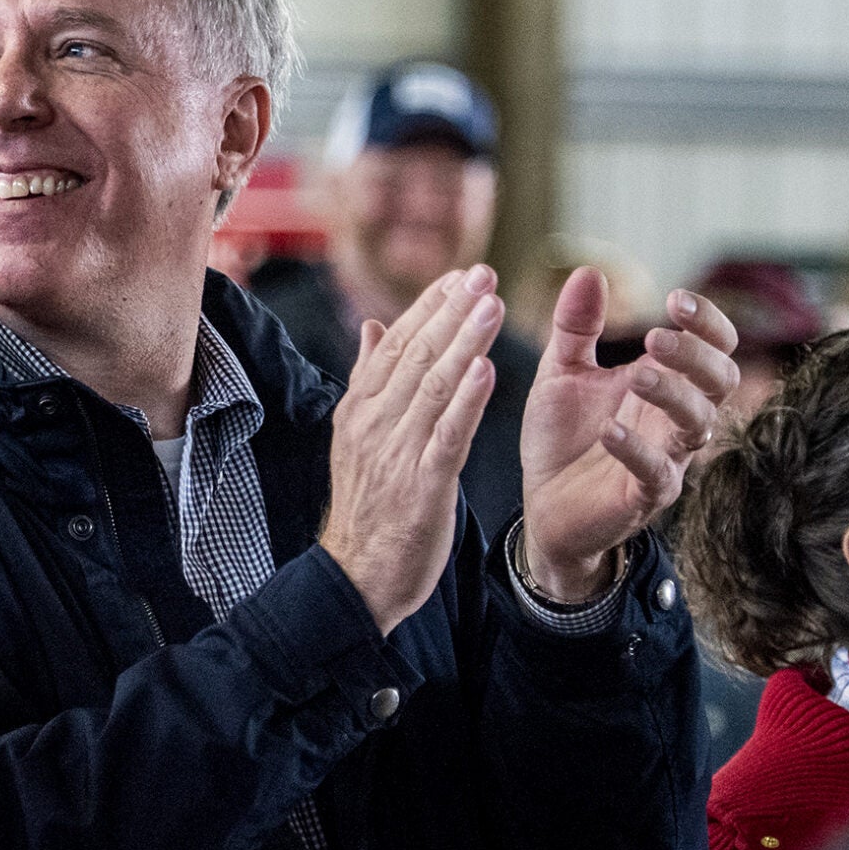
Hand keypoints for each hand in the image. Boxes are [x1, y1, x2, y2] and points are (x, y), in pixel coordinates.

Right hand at [320, 265, 505, 633]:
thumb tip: (375, 328)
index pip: (395, 345)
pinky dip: (467, 401)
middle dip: (451, 311)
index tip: (459, 275)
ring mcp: (396, 453)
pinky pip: (447, 435)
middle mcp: (374, 424)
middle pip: (415, 356)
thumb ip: (370, 381)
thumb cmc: (367, 507)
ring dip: (464, 342)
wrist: (358, 575)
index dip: (428, 307)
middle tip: (483, 273)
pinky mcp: (422, 484)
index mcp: (359, 410)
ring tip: (490, 304)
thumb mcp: (358, 438)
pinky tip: (486, 371)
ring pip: (433, 386)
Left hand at [519, 268, 739, 599]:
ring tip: (637, 376)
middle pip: (721, 381)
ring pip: (698, 424)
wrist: (543, 504)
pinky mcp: (644, 496)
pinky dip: (636, 448)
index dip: (708, 321)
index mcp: (666, 382)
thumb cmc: (563, 437)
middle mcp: (676, 419)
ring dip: (672, 395)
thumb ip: (576, 327)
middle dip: (696, 355)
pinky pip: (657, 472)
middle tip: (657, 338)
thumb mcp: (561, 372)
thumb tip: (589, 271)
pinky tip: (610, 429)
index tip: (676, 299)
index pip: (715, 346)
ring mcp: (668, 458)